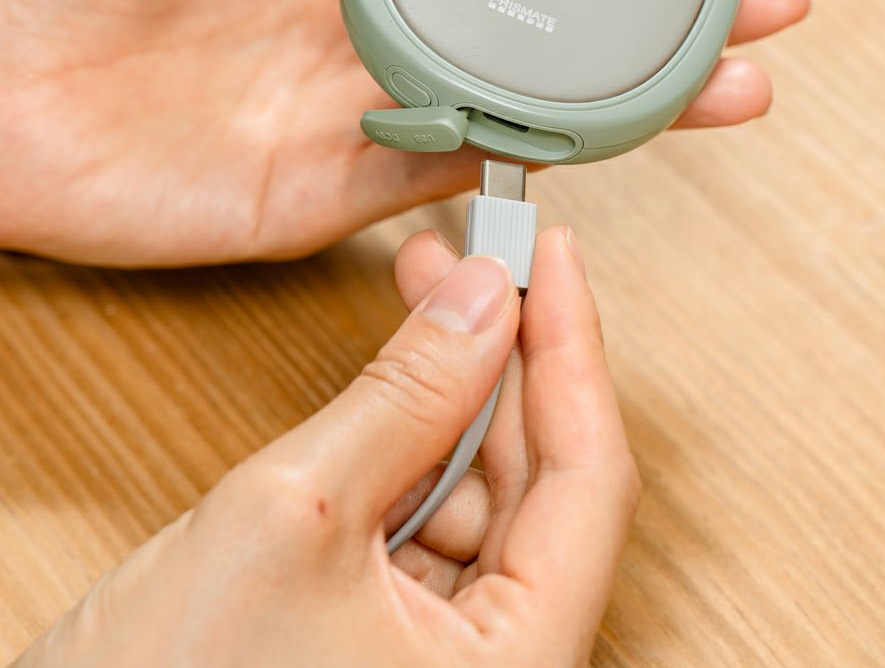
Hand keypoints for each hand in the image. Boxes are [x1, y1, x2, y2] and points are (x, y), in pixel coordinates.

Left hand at [0, 0, 808, 264]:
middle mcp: (379, 41)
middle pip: (547, 35)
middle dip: (658, 23)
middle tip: (763, 5)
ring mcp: (367, 120)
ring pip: (527, 112)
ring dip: (632, 102)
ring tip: (733, 83)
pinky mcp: (338, 197)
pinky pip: (455, 176)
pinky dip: (535, 161)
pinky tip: (619, 144)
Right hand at [12, 226, 638, 666]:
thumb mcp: (294, 510)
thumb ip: (405, 398)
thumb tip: (479, 300)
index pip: (590, 479)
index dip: (573, 350)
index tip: (552, 256)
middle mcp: (496, 666)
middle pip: (539, 478)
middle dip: (502, 357)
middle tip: (471, 265)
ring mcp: (445, 654)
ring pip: (484, 490)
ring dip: (455, 393)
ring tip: (424, 307)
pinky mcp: (392, 632)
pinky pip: (431, 515)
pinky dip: (415, 442)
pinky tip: (392, 388)